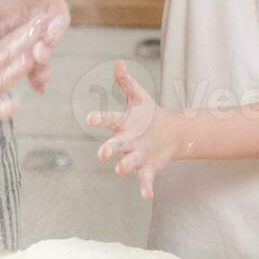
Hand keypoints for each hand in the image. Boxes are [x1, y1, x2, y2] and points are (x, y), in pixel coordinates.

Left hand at [0, 0, 71, 92]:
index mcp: (55, 2)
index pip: (59, 18)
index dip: (56, 28)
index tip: (50, 38)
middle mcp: (49, 21)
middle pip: (50, 40)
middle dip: (45, 51)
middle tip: (38, 59)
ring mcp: (36, 33)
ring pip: (41, 54)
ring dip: (40, 67)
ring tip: (39, 83)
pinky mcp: (22, 40)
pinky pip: (27, 57)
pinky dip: (30, 71)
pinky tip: (33, 88)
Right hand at [88, 61, 181, 198]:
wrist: (168, 134)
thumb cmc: (147, 115)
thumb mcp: (138, 97)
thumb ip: (126, 82)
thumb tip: (118, 63)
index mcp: (123, 124)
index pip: (108, 119)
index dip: (99, 119)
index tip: (90, 118)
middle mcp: (126, 142)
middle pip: (115, 145)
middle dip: (109, 149)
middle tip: (102, 153)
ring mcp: (136, 156)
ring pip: (128, 162)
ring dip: (124, 166)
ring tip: (118, 170)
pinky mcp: (148, 168)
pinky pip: (144, 179)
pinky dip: (144, 187)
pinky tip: (146, 196)